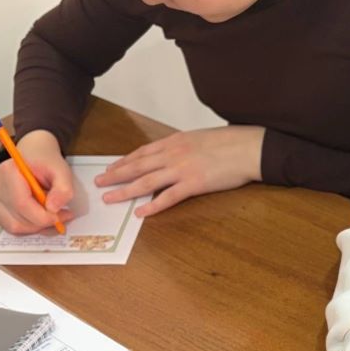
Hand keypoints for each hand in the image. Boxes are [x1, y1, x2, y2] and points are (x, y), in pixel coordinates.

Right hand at [0, 129, 74, 234]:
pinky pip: (10, 226)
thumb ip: (63, 189)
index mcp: (7, 172)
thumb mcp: (61, 170)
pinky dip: (28, 227)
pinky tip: (38, 216)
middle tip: (61, 217)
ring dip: (36, 227)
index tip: (62, 216)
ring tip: (50, 215)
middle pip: (18, 220)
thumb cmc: (44, 161)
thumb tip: (53, 208)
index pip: (23, 205)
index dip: (45, 217)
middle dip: (43, 224)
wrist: (32, 154)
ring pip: (14, 227)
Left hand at [95, 125, 263, 216]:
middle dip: (116, 175)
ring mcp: (182, 169)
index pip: (142, 152)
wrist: (250, 147)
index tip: (111, 168)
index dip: (124, 161)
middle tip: (100, 183)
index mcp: (175, 141)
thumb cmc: (231, 142)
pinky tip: (141, 212)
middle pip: (138, 166)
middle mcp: (174, 154)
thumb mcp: (200, 138)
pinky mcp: (194, 184)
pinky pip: (168, 197)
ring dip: (125, 190)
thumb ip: (183, 147)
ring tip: (110, 198)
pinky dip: (153, 205)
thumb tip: (172, 155)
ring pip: (146, 181)